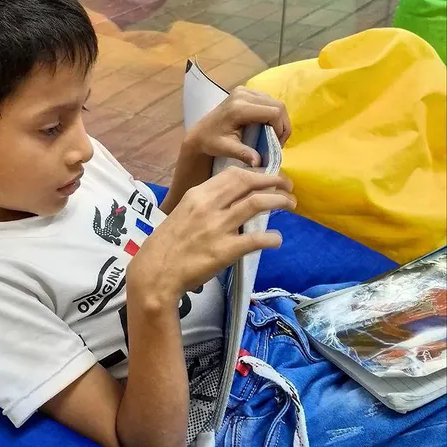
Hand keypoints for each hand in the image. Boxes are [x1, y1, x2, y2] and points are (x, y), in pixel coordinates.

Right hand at [129, 167, 295, 299]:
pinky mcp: (225, 250)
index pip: (233, 174)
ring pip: (257, 204)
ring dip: (279, 201)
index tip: (266, 177)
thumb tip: (228, 201)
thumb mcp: (181, 213)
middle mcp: (209, 206)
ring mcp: (218, 227)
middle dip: (273, 181)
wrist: (155, 273)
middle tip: (287, 186)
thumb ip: (204, 205)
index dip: (255, 173)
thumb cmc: (166, 245)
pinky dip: (272, 237)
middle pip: (249, 183)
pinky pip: (256, 239)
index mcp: (197, 195)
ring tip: (290, 204)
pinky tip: (277, 239)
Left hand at [187, 87, 290, 167]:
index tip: (277, 144)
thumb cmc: (212, 142)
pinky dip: (272, 112)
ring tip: (273, 135)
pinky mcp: (245, 91)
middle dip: (282, 124)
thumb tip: (259, 163)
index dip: (280, 128)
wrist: (200, 132)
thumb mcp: (227, 149)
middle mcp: (243, 95)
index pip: (273, 112)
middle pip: (278, 105)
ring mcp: (244, 90)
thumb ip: (244, 154)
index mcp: (239, 108)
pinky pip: (267, 100)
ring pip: (274, 102)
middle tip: (278, 141)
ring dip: (278, 119)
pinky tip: (267, 125)